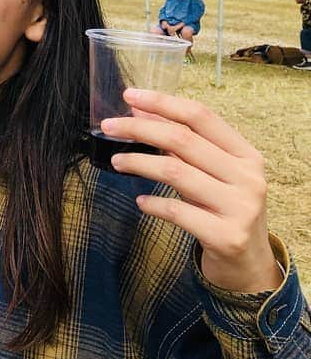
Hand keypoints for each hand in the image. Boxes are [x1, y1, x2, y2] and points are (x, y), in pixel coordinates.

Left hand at [102, 89, 281, 292]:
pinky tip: (140, 201)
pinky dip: (152, 204)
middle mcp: (247, 177)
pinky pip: (177, 212)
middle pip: (182, 140)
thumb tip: (140, 111)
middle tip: (109, 126)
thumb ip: (182, 144)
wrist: (249, 264)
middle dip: (139, 129)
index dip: (163, 102)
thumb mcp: (211, 173)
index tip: (129, 95)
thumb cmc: (223, 209)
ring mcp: (239, 207)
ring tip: (116, 162)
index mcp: (246, 154)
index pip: (201, 116)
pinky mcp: (226, 236)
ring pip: (175, 172)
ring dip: (138, 163)